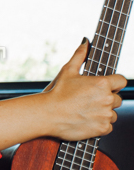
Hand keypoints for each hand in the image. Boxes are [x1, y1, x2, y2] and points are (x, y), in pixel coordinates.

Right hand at [0, 40, 125, 150]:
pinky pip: (109, 126)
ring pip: (113, 113)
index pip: (122, 81)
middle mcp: (107, 99)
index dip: (114, 83)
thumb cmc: (57, 92)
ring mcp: (106, 115)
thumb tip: (86, 41)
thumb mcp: (67, 70)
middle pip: (118, 98)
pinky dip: (100, 125)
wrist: (48, 115)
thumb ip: (80, 55)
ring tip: (87, 110)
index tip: (107, 86)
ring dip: (104, 112)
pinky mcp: (102, 128)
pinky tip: (87, 119)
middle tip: (90, 100)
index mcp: (102, 83)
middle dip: (107, 99)